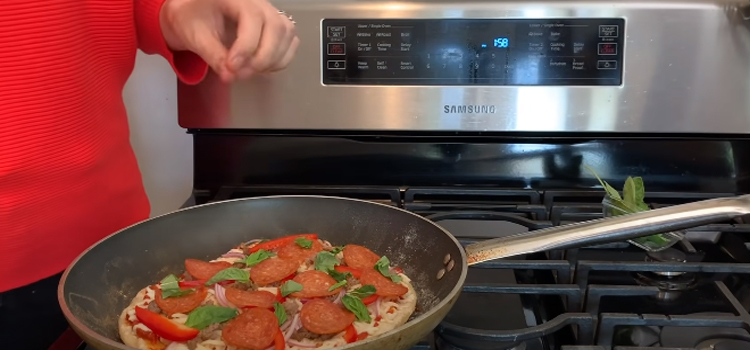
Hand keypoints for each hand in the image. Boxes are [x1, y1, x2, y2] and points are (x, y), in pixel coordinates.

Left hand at [160, 0, 298, 81]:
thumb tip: (230, 76)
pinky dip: (280, 59)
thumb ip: (213, 55)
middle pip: (276, 27)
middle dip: (262, 56)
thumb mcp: (195, 36)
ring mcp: (271, 12)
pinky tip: (261, 67)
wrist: (195, 12)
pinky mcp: (276, 26)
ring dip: (272, 59)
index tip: (232, 67)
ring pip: (287, 34)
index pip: (253, 18)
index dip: (246, 46)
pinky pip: (290, 42)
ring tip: (249, 71)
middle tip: (241, 73)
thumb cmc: (193, 18)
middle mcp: (259, 2)